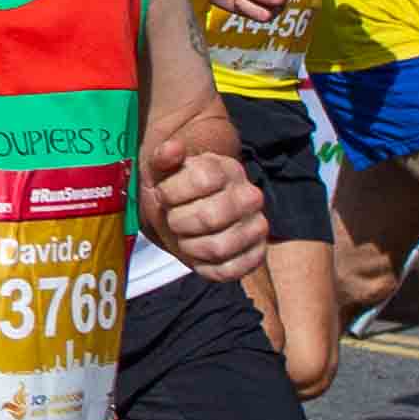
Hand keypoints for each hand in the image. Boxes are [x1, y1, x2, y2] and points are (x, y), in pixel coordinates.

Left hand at [139, 121, 267, 280]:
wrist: (189, 210)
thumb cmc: (174, 189)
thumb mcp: (161, 169)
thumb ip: (163, 158)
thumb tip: (173, 148)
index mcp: (227, 170)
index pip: (202, 179)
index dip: (172, 192)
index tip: (164, 194)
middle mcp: (249, 196)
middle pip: (209, 218)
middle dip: (178, 222)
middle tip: (173, 218)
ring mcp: (256, 227)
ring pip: (218, 248)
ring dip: (189, 246)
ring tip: (184, 235)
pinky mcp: (256, 255)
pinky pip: (229, 271)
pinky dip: (205, 267)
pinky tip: (197, 252)